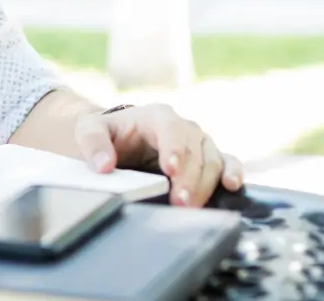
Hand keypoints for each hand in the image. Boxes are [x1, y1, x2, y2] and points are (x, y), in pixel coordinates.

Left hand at [72, 104, 242, 207]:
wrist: (119, 138)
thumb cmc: (107, 134)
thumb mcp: (89, 132)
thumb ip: (94, 144)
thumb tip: (104, 166)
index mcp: (156, 116)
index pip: (169, 130)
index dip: (174, 150)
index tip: (170, 170)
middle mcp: (183, 127)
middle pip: (194, 150)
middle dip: (188, 178)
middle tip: (179, 203)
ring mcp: (199, 143)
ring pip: (212, 160)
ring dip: (205, 185)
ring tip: (191, 207)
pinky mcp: (208, 158)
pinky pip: (227, 162)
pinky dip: (233, 173)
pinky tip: (233, 187)